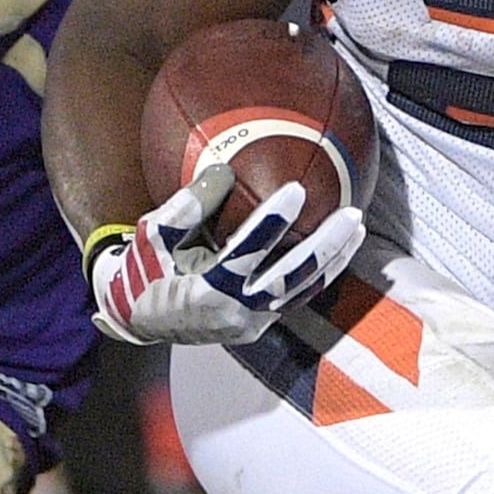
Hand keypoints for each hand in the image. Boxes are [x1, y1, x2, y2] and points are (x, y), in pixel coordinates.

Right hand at [86, 161, 366, 346]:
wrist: (137, 319)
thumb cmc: (142, 269)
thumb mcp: (152, 235)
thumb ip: (187, 205)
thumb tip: (223, 168)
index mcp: (205, 292)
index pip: (247, 253)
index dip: (272, 222)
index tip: (296, 189)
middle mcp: (234, 313)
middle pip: (291, 278)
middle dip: (325, 246)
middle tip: (352, 214)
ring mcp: (250, 324)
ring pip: (302, 291)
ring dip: (333, 260)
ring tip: (357, 228)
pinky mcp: (258, 325)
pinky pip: (297, 298)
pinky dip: (320, 274)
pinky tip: (339, 249)